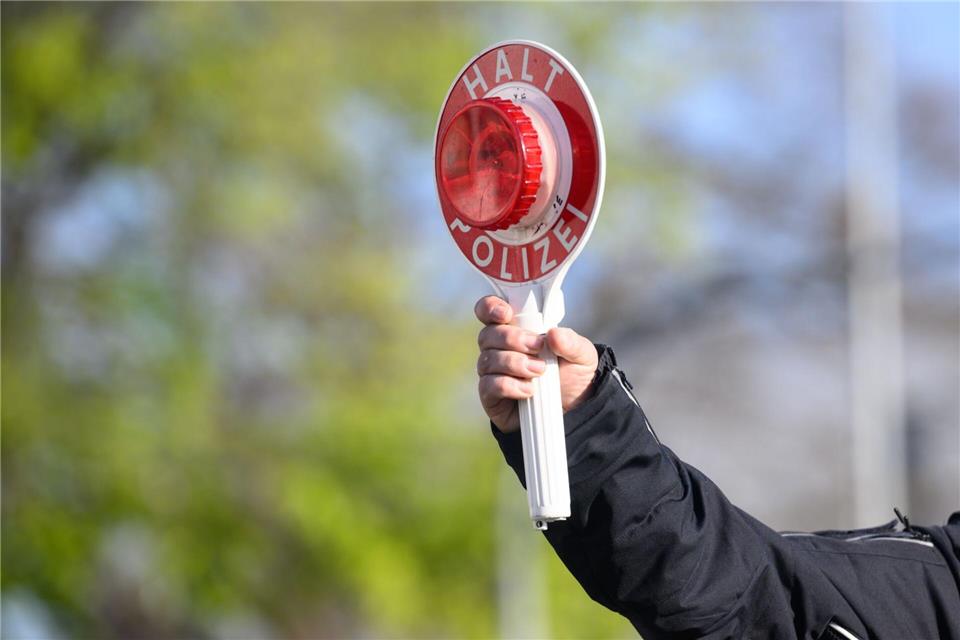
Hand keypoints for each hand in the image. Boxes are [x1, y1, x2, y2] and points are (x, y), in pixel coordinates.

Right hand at [475, 295, 598, 432]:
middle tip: (538, 347)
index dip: (491, 308)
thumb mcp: (581, 355)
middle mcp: (497, 348)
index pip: (488, 310)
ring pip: (488, 360)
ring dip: (515, 363)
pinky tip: (529, 390)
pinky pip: (489, 386)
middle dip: (512, 339)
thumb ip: (570, 342)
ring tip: (540, 371)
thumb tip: (553, 334)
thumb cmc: (571, 373)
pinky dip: (510, 386)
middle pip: (487, 335)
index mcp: (513, 328)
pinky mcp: (490, 395)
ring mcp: (491, 371)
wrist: (572, 408)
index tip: (507, 314)